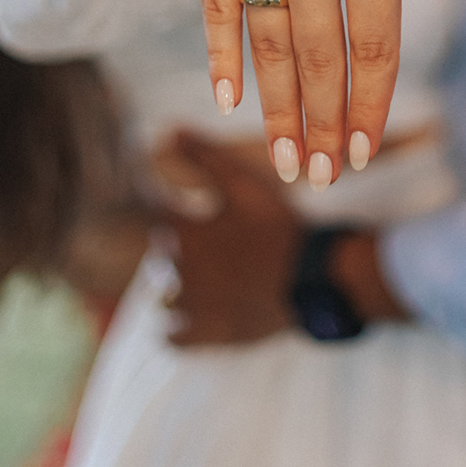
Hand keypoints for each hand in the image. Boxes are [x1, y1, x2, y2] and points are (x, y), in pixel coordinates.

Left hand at [165, 132, 303, 346]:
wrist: (310, 281)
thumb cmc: (277, 228)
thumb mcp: (243, 185)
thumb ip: (204, 157)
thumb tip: (169, 130)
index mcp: (184, 232)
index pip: (155, 214)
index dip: (164, 206)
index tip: (175, 204)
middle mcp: (178, 270)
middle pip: (162, 255)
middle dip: (177, 244)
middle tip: (209, 239)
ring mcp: (190, 306)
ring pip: (163, 295)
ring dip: (177, 284)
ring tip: (206, 276)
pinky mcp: (204, 335)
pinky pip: (170, 335)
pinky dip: (174, 326)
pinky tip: (191, 315)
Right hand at [189, 0, 465, 184]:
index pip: (375, 47)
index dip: (371, 107)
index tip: (366, 154)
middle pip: (319, 60)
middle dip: (324, 127)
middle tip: (322, 179)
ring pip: (268, 47)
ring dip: (277, 111)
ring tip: (285, 160)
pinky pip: (218, 10)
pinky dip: (223, 58)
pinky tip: (229, 100)